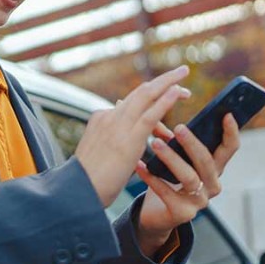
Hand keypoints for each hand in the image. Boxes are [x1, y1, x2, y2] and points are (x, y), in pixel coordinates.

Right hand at [74, 66, 190, 207]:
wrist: (78, 191)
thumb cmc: (89, 180)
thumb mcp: (100, 154)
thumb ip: (114, 141)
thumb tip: (130, 142)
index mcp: (101, 119)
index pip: (130, 102)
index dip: (151, 95)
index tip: (165, 94)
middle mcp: (108, 117)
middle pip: (140, 91)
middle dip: (162, 80)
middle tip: (181, 72)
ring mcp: (117, 126)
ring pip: (146, 96)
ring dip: (167, 83)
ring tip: (185, 80)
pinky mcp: (128, 139)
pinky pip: (150, 115)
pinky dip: (165, 100)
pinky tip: (177, 92)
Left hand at [132, 113, 241, 256]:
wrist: (155, 214)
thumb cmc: (166, 180)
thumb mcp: (173, 158)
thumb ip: (171, 138)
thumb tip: (157, 109)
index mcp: (214, 168)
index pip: (230, 149)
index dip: (231, 132)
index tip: (227, 113)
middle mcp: (212, 185)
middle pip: (207, 162)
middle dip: (193, 143)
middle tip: (178, 127)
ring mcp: (199, 201)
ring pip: (189, 177)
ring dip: (171, 158)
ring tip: (154, 143)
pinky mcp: (182, 214)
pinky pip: (167, 193)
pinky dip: (151, 178)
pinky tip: (139, 166)